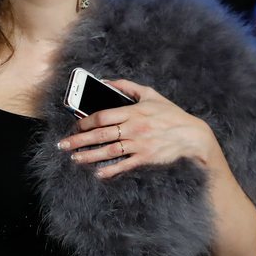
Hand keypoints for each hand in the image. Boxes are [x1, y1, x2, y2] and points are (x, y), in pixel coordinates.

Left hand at [58, 79, 219, 178]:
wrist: (192, 136)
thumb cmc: (171, 115)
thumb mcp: (151, 95)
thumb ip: (128, 87)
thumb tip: (107, 82)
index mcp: (133, 111)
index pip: (102, 116)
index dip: (85, 121)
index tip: (76, 126)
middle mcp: (134, 128)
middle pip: (100, 135)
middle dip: (79, 140)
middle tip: (63, 145)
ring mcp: (139, 145)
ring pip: (108, 151)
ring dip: (89, 156)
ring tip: (75, 158)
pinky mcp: (145, 158)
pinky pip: (123, 165)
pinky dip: (109, 170)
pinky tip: (97, 173)